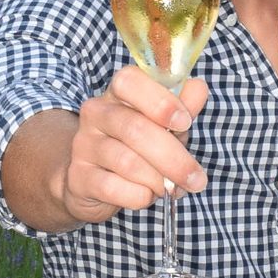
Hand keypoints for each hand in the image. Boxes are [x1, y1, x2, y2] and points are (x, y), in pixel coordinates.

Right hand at [62, 65, 209, 223]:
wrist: (93, 181)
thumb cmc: (136, 147)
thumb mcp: (164, 125)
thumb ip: (182, 107)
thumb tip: (198, 88)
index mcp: (118, 93)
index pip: (129, 81)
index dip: (160, 101)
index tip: (185, 122)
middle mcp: (96, 113)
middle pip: (135, 129)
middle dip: (173, 158)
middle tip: (195, 179)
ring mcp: (84, 144)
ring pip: (127, 162)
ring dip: (157, 180)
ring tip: (168, 188)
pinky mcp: (79, 176)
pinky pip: (112, 187)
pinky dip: (139, 196)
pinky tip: (146, 195)